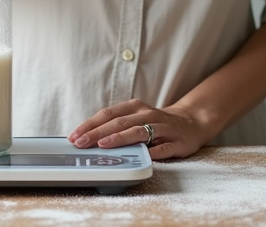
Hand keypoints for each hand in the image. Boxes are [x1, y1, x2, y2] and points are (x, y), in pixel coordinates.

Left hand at [68, 99, 211, 160]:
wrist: (191, 123)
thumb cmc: (155, 123)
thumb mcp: (135, 118)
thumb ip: (115, 125)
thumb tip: (86, 138)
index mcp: (134, 107)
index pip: (108, 114)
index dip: (90, 125)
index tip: (74, 136)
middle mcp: (147, 115)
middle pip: (119, 123)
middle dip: (98, 133)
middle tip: (82, 143)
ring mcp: (163, 128)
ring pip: (139, 132)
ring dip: (120, 138)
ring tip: (104, 145)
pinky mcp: (177, 142)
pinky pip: (163, 148)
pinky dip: (152, 152)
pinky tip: (141, 157)